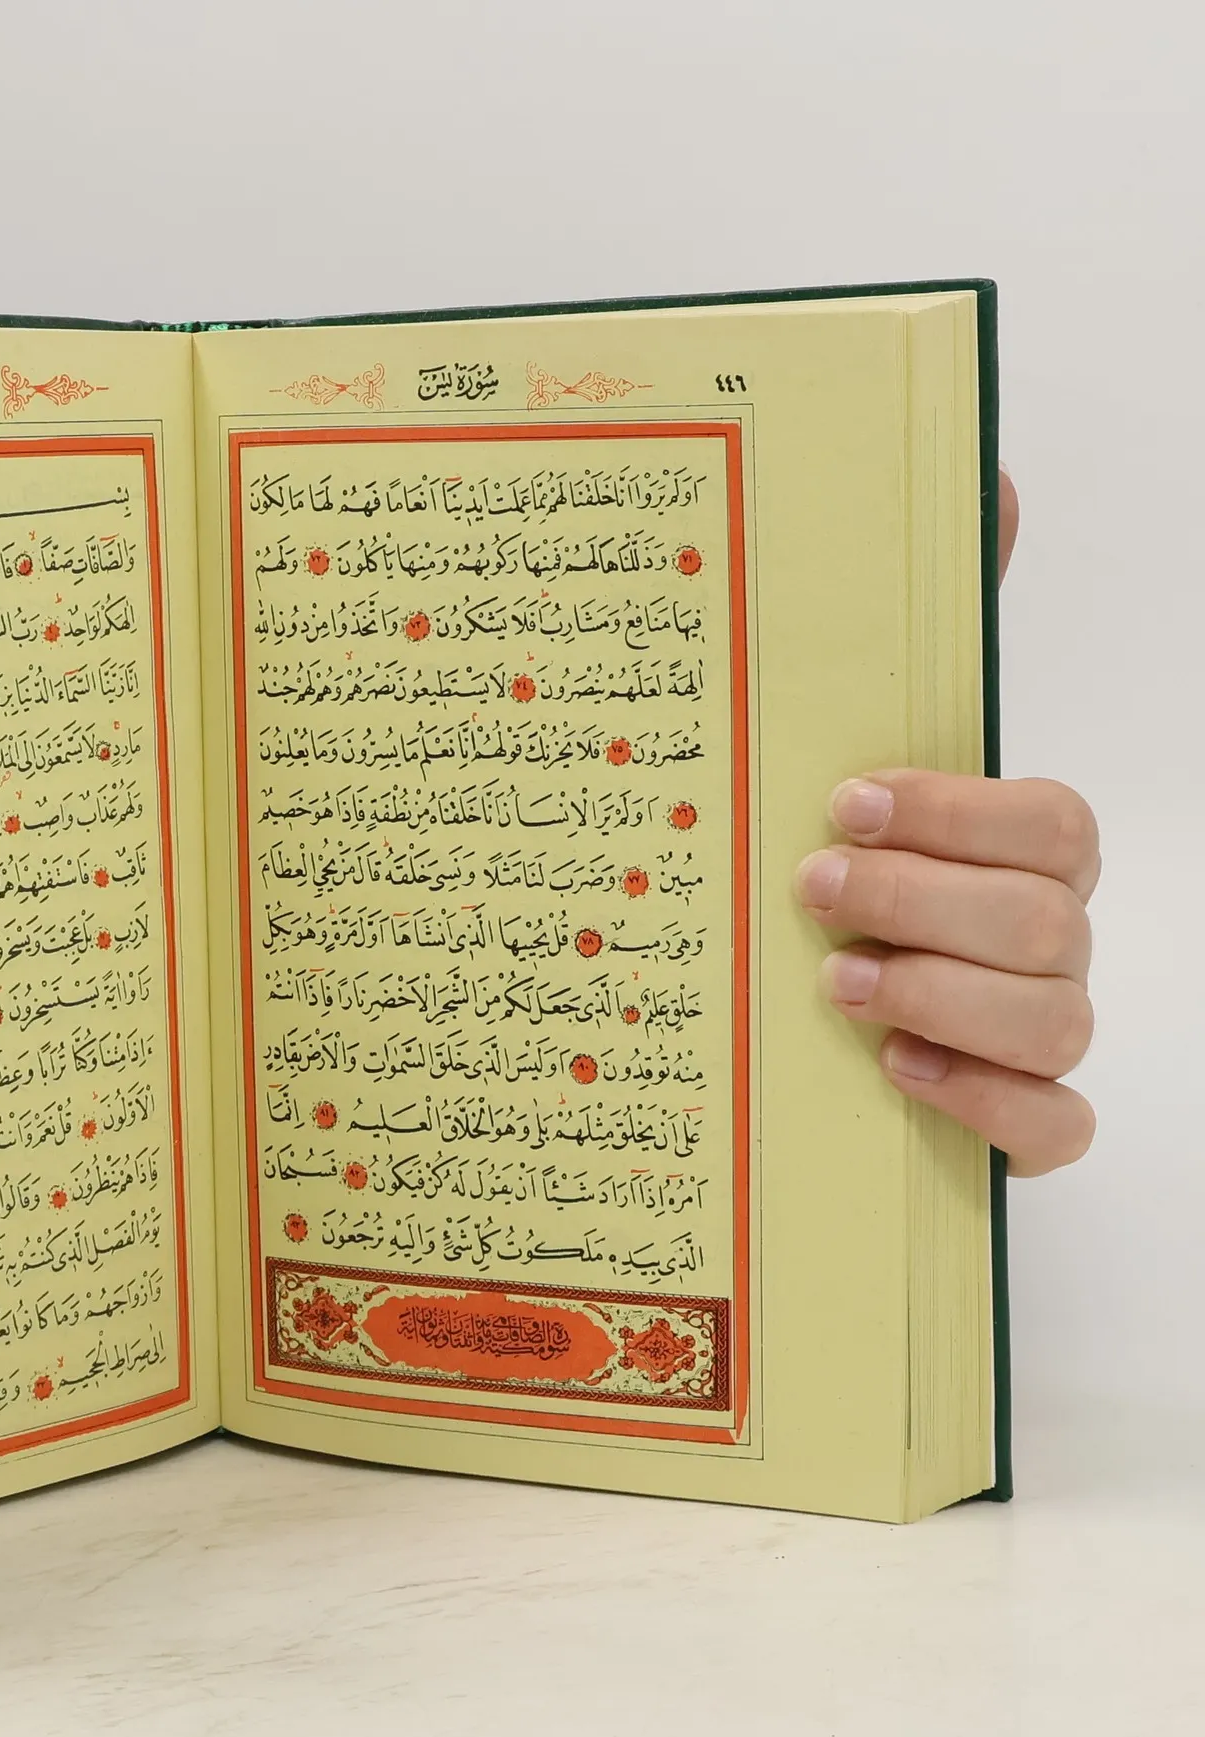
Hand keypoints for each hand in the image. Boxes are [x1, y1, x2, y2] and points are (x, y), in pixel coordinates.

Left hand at [797, 468, 1096, 1174]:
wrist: (807, 1029)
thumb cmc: (841, 879)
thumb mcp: (848, 755)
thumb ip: (917, 642)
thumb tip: (992, 480)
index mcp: (1017, 852)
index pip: (1049, 820)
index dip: (957, 809)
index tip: (845, 799)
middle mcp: (1043, 937)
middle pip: (1046, 917)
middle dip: (925, 899)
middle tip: (812, 889)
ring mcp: (1040, 1032)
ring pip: (1056, 1018)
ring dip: (940, 997)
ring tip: (834, 985)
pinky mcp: (1023, 1122)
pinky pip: (1057, 1126)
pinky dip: (988, 1105)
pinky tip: (897, 1075)